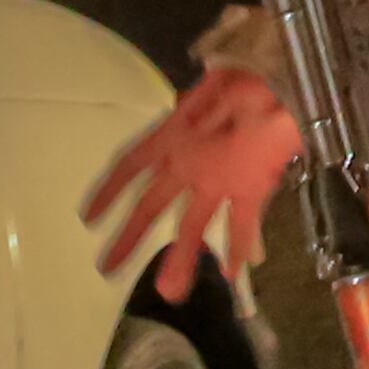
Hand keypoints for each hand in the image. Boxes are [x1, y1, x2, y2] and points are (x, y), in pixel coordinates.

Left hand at [80, 65, 301, 297]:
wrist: (281, 87)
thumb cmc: (244, 76)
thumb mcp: (207, 86)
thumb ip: (194, 105)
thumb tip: (187, 106)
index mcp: (170, 134)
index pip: (129, 166)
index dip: (108, 191)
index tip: (88, 218)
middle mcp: (185, 163)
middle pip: (150, 205)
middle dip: (128, 237)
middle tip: (107, 268)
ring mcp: (217, 181)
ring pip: (192, 226)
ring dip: (181, 259)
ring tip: (169, 292)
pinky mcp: (250, 191)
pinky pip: (242, 226)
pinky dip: (241, 250)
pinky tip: (235, 274)